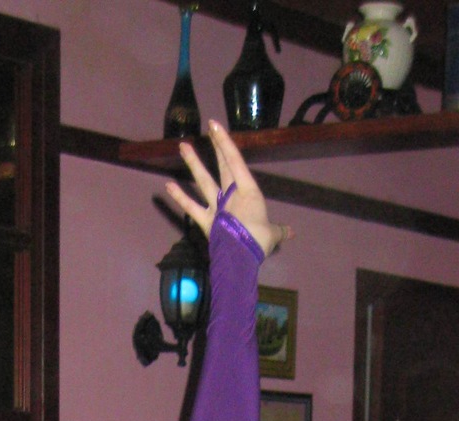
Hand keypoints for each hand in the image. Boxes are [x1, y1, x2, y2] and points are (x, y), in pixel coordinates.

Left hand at [165, 121, 289, 260]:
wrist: (243, 256)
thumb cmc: (260, 242)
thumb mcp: (273, 234)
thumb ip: (279, 230)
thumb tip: (291, 233)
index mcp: (249, 192)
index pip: (236, 161)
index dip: (225, 143)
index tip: (216, 126)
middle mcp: (231, 194)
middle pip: (223, 166)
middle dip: (217, 146)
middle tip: (209, 128)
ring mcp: (217, 206)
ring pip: (203, 180)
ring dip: (193, 163)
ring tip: (182, 146)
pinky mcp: (206, 221)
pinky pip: (191, 207)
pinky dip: (179, 197)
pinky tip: (167, 185)